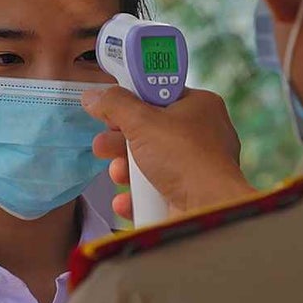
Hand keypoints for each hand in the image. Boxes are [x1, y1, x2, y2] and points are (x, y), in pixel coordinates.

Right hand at [82, 86, 253, 219]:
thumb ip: (115, 104)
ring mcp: (195, 166)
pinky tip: (127, 199)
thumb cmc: (186, 159)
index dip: (133, 100)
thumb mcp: (142, 121)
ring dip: (126, 170)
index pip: (159, 94)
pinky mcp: (188, 194)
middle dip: (121, 141)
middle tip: (104, 143)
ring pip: (150, 162)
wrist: (208, 208)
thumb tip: (94, 96)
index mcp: (199, 106)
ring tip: (117, 173)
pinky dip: (137, 196)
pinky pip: (155, 190)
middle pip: (150, 131)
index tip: (112, 105)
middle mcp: (201, 134)